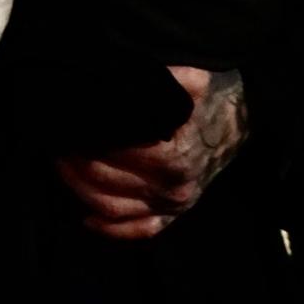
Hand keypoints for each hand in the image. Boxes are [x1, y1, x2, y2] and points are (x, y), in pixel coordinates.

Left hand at [55, 66, 246, 238]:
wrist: (246, 117)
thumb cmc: (212, 95)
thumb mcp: (189, 78)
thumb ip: (157, 77)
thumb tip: (115, 73)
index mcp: (172, 155)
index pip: (111, 152)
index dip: (83, 136)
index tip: (64, 120)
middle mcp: (172, 186)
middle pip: (105, 180)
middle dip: (74, 159)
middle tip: (56, 137)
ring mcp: (174, 204)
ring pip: (113, 208)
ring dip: (80, 189)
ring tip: (61, 163)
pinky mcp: (176, 213)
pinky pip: (141, 230)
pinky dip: (111, 230)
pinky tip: (86, 218)